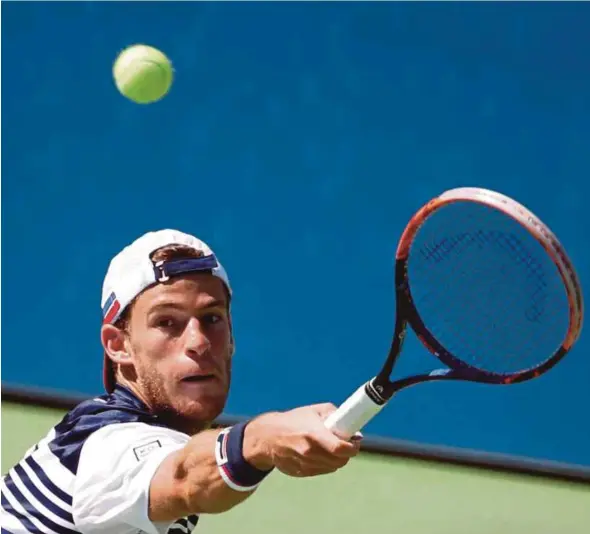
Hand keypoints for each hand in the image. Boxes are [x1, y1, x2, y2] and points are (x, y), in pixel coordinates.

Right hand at [245, 404, 361, 477]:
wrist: (268, 437)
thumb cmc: (294, 420)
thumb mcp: (315, 410)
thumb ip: (335, 416)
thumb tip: (354, 431)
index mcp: (314, 434)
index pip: (341, 449)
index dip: (353, 447)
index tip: (355, 442)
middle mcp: (309, 452)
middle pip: (340, 461)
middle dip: (346, 453)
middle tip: (346, 444)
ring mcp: (304, 464)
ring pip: (332, 467)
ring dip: (336, 458)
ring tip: (330, 446)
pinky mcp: (301, 472)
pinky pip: (321, 470)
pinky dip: (325, 463)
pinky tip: (318, 452)